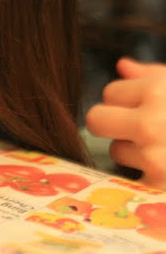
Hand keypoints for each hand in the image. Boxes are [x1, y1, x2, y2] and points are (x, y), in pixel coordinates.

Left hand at [85, 57, 165, 189]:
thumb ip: (153, 76)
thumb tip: (122, 65)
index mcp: (158, 92)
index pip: (110, 92)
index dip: (129, 100)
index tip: (153, 107)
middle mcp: (151, 124)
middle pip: (96, 119)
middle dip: (115, 124)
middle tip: (146, 130)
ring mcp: (154, 159)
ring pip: (117, 152)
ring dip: (137, 154)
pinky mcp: (157, 188)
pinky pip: (127, 181)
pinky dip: (147, 179)